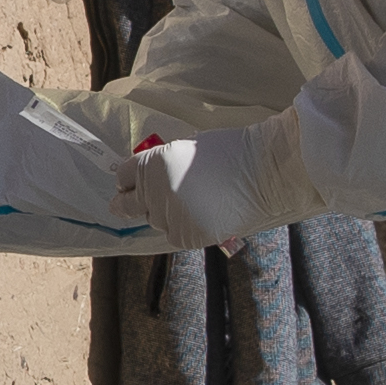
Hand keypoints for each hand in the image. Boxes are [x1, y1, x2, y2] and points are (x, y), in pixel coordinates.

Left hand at [120, 131, 264, 245]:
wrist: (265, 172)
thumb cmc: (232, 152)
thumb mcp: (188, 148)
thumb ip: (164, 163)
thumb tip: (150, 177)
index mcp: (152, 163)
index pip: (124, 175)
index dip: (127, 180)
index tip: (127, 185)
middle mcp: (154, 191)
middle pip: (127, 204)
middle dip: (125, 203)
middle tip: (120, 205)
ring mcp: (169, 216)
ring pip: (155, 220)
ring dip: (164, 214)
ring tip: (190, 203)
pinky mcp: (187, 236)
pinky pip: (175, 235)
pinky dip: (184, 228)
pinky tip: (202, 216)